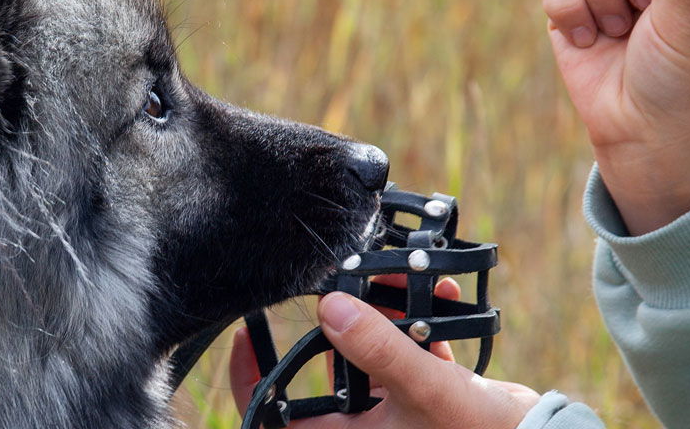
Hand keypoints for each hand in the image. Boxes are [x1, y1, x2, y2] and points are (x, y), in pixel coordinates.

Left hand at [228, 280, 537, 427]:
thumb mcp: (426, 390)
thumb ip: (379, 349)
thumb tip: (331, 309)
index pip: (277, 415)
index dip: (252, 378)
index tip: (247, 336)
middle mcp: (367, 426)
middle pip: (326, 370)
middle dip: (336, 320)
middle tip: (337, 281)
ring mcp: (398, 410)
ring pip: (371, 354)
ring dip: (384, 312)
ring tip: (401, 276)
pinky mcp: (430, 394)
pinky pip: (411, 352)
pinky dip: (423, 322)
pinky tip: (442, 290)